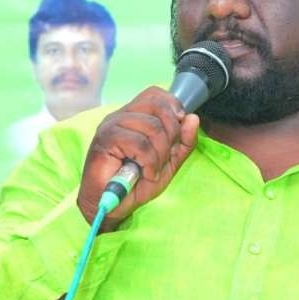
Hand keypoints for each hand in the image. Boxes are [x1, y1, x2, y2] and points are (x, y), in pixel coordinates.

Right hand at [76, 87, 199, 228]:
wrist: (114, 206)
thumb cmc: (137, 183)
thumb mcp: (169, 162)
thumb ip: (183, 141)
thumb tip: (193, 118)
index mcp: (134, 116)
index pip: (155, 93)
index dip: (173, 107)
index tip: (177, 133)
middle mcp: (121, 116)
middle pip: (157, 106)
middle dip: (171, 133)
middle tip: (165, 156)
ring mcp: (111, 126)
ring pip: (152, 126)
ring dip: (160, 153)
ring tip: (153, 169)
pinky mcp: (105, 140)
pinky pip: (140, 143)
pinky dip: (150, 162)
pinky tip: (146, 173)